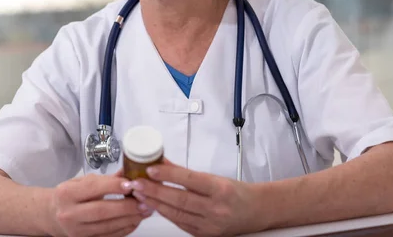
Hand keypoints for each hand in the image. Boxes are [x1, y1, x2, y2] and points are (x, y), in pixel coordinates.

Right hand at [48, 172, 152, 236]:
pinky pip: (109, 236)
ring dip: (130, 218)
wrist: (52, 214)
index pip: (94, 188)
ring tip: (144, 210)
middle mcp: (69, 213)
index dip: (114, 186)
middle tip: (143, 200)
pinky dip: (125, 228)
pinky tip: (135, 220)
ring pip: (107, 226)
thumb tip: (129, 172)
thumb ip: (106, 179)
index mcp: (67, 193)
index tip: (131, 183)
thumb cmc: (70, 195)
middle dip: (126, 206)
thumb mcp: (82, 181)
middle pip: (102, 210)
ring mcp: (76, 230)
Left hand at [126, 159, 264, 236]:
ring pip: (177, 213)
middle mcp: (215, 209)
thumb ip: (186, 172)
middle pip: (180, 199)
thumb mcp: (214, 177)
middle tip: (137, 183)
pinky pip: (180, 223)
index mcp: (220, 189)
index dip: (169, 175)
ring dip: (155, 203)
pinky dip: (165, 213)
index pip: (190, 180)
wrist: (254, 212)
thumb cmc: (235, 192)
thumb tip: (162, 162)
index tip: (151, 169)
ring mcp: (209, 225)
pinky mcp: (203, 235)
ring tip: (140, 193)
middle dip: (155, 191)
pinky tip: (154, 205)